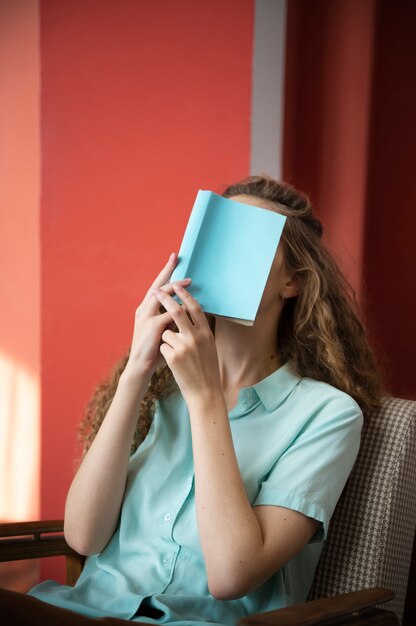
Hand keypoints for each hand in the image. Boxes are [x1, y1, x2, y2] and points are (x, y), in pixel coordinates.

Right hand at [124, 253, 191, 378]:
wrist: (141, 367)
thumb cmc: (154, 350)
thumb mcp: (162, 330)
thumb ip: (169, 318)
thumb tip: (185, 307)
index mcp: (145, 309)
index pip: (156, 287)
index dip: (164, 272)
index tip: (173, 258)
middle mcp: (144, 310)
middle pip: (157, 285)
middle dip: (167, 271)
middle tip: (176, 258)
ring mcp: (147, 317)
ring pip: (162, 296)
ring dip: (176, 288)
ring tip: (189, 282)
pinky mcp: (152, 326)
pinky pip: (169, 313)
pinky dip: (180, 308)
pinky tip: (188, 306)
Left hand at [152, 284, 221, 404]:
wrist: (205, 392)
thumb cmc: (206, 369)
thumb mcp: (209, 346)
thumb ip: (200, 331)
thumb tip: (192, 314)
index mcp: (206, 333)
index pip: (195, 308)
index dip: (185, 295)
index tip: (177, 284)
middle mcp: (196, 337)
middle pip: (177, 311)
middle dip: (166, 299)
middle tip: (157, 291)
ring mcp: (185, 347)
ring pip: (166, 331)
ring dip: (166, 338)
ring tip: (176, 354)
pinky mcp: (174, 357)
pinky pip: (163, 346)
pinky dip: (165, 352)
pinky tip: (174, 363)